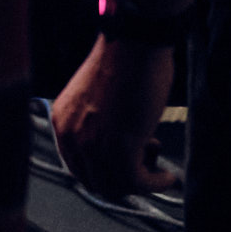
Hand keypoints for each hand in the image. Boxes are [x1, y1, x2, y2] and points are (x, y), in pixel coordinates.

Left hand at [50, 35, 180, 199]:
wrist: (134, 44)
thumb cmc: (124, 63)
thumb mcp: (96, 99)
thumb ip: (97, 124)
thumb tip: (119, 149)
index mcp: (61, 121)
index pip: (77, 166)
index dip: (105, 172)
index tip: (127, 167)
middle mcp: (70, 135)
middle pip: (94, 182)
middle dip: (123, 181)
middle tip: (145, 165)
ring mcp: (92, 143)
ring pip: (116, 187)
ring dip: (142, 183)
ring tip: (159, 166)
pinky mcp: (119, 147)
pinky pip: (137, 183)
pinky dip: (156, 183)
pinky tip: (169, 175)